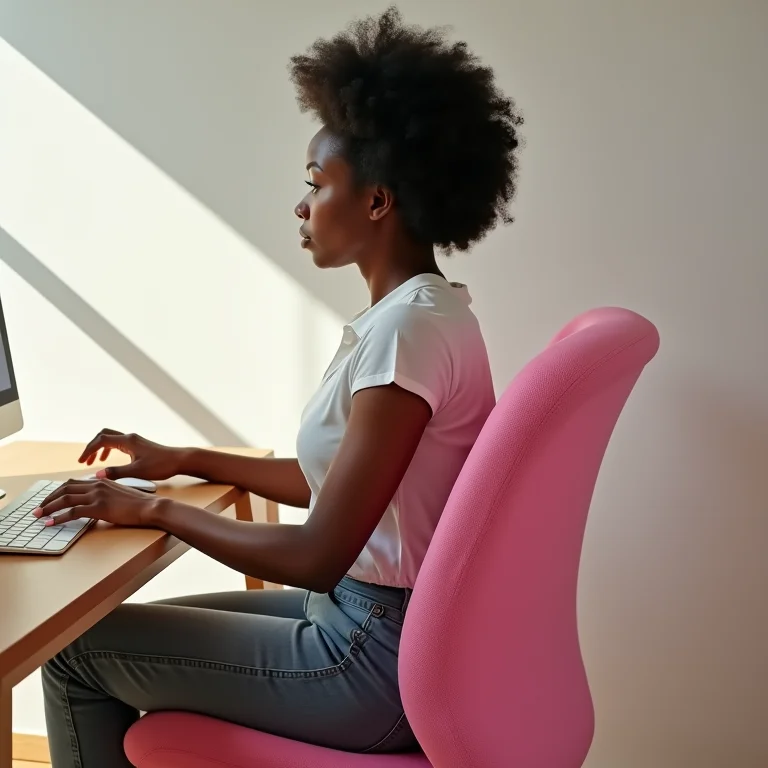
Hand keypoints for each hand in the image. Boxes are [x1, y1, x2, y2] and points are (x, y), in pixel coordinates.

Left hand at [32, 478, 161, 527]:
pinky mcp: (99, 507)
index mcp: (101, 481)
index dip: (57, 491)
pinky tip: (50, 523)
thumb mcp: (120, 494)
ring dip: (48, 507)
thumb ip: (106, 495)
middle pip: (64, 488)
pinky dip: (58, 518)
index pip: (72, 483)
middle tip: (38, 508)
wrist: (150, 507)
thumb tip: (95, 502)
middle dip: (48, 499)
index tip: (48, 500)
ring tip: (38, 515)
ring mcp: (97, 495)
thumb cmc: (139, 504)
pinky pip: (72, 512)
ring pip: (65, 499)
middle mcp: (97, 485)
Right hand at [79, 428, 184, 480]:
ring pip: (112, 439)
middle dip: (92, 447)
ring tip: (94, 462)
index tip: (80, 461)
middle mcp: (130, 438)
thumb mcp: (137, 471)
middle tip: (85, 460)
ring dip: (101, 448)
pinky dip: (110, 449)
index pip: (101, 440)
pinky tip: (110, 461)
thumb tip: (97, 475)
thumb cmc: (161, 465)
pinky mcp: (139, 445)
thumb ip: (116, 473)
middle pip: (104, 435)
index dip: (88, 450)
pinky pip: (119, 443)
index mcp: (128, 441)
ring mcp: (135, 440)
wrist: (180, 460)